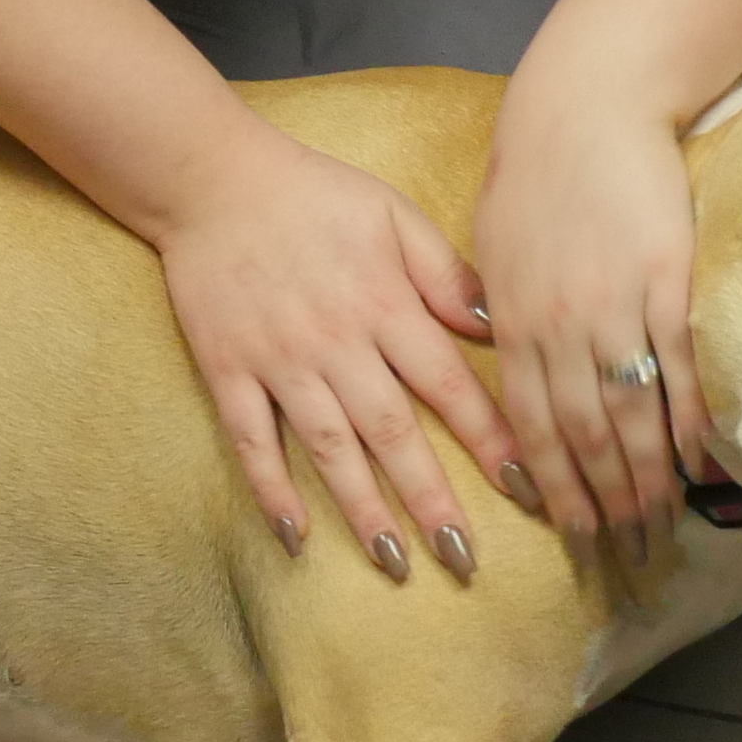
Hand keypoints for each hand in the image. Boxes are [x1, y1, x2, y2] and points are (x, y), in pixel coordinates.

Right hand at [148, 129, 516, 582]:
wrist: (211, 177)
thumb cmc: (312, 194)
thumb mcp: (393, 214)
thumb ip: (445, 274)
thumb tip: (498, 330)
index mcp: (384, 304)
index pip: (450, 386)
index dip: (493, 441)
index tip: (531, 491)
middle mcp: (336, 342)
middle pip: (393, 432)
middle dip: (432, 500)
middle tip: (465, 561)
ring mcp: (279, 360)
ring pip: (327, 446)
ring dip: (362, 507)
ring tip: (394, 563)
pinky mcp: (228, 369)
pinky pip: (251, 439)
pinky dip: (271, 488)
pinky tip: (295, 535)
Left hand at [470, 78, 712, 559]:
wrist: (584, 104)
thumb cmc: (534, 168)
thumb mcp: (493, 244)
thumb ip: (496, 307)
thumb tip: (502, 353)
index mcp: (511, 320)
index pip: (530, 426)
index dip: (555, 487)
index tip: (573, 536)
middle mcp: (557, 325)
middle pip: (582, 436)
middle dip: (605, 503)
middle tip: (628, 555)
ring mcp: (613, 306)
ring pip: (629, 414)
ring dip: (648, 479)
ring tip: (665, 527)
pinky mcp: (665, 281)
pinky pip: (678, 367)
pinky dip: (691, 421)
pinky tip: (702, 463)